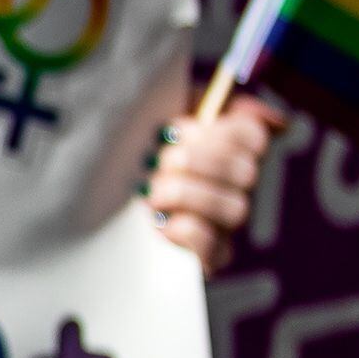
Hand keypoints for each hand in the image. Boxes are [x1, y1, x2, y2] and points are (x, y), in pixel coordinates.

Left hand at [140, 95, 286, 272]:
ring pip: (235, 208)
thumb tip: (269, 115)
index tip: (178, 130)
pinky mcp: (210, 258)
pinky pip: (215, 247)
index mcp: (227, 147)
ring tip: (153, 191)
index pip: (255, 135)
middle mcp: (235, 187)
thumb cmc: (127, 149)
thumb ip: (200, 99)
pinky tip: (160, 221)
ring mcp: (225, 224)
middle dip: (196, 162)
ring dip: (186, 194)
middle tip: (158, 161)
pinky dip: (185, 231)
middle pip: (246, 171)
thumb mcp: (156, 111)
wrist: (89, 199)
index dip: (221, 130)